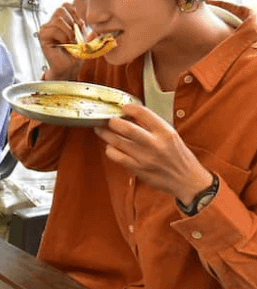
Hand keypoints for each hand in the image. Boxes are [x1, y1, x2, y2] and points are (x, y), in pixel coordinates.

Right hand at [38, 3, 85, 79]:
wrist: (69, 67)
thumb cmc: (75, 53)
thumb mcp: (82, 35)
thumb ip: (81, 23)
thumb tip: (82, 16)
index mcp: (61, 20)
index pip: (66, 5)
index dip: (75, 14)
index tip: (78, 28)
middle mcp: (51, 23)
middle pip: (61, 9)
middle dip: (72, 23)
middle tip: (74, 36)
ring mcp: (46, 29)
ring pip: (58, 19)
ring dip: (68, 32)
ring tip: (70, 41)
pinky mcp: (42, 36)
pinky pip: (53, 29)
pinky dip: (62, 37)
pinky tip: (63, 43)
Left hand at [93, 103, 212, 200]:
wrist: (188, 181)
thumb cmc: (179, 156)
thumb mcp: (171, 136)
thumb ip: (153, 125)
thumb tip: (131, 115)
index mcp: (165, 132)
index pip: (143, 113)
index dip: (129, 107)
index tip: (123, 108)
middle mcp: (155, 144)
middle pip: (127, 128)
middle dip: (112, 121)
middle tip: (108, 120)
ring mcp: (145, 158)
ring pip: (117, 142)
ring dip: (106, 134)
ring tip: (101, 130)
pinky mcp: (138, 169)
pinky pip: (117, 157)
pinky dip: (110, 150)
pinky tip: (111, 147)